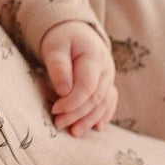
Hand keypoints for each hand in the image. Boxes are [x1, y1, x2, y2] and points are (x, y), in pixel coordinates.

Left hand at [40, 20, 116, 136]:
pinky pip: (109, 102)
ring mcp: (109, 78)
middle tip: (58, 124)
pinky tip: (96, 127)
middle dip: (77, 114)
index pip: (87, 86)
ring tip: (74, 132)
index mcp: (94, 58)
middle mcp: (106, 70)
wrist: (76, 32)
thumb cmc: (62, 39)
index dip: (72, 102)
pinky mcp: (107, 84)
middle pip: (95, 98)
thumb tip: (63, 91)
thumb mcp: (55, 47)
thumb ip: (59, 67)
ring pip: (103, 103)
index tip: (55, 109)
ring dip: (90, 119)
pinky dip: (103, 115)